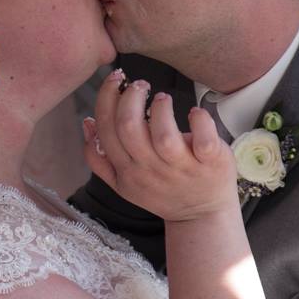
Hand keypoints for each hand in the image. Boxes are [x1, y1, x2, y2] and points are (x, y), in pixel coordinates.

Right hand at [83, 69, 238, 222]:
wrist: (202, 217)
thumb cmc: (164, 192)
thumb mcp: (125, 183)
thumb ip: (101, 157)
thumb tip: (88, 123)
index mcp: (126, 172)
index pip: (106, 130)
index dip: (106, 99)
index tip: (116, 81)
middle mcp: (150, 171)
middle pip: (129, 127)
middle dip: (130, 97)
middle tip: (140, 85)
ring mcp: (181, 169)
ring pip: (163, 135)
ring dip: (160, 108)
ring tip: (162, 98)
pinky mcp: (210, 164)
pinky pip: (204, 140)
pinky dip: (200, 120)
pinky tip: (195, 112)